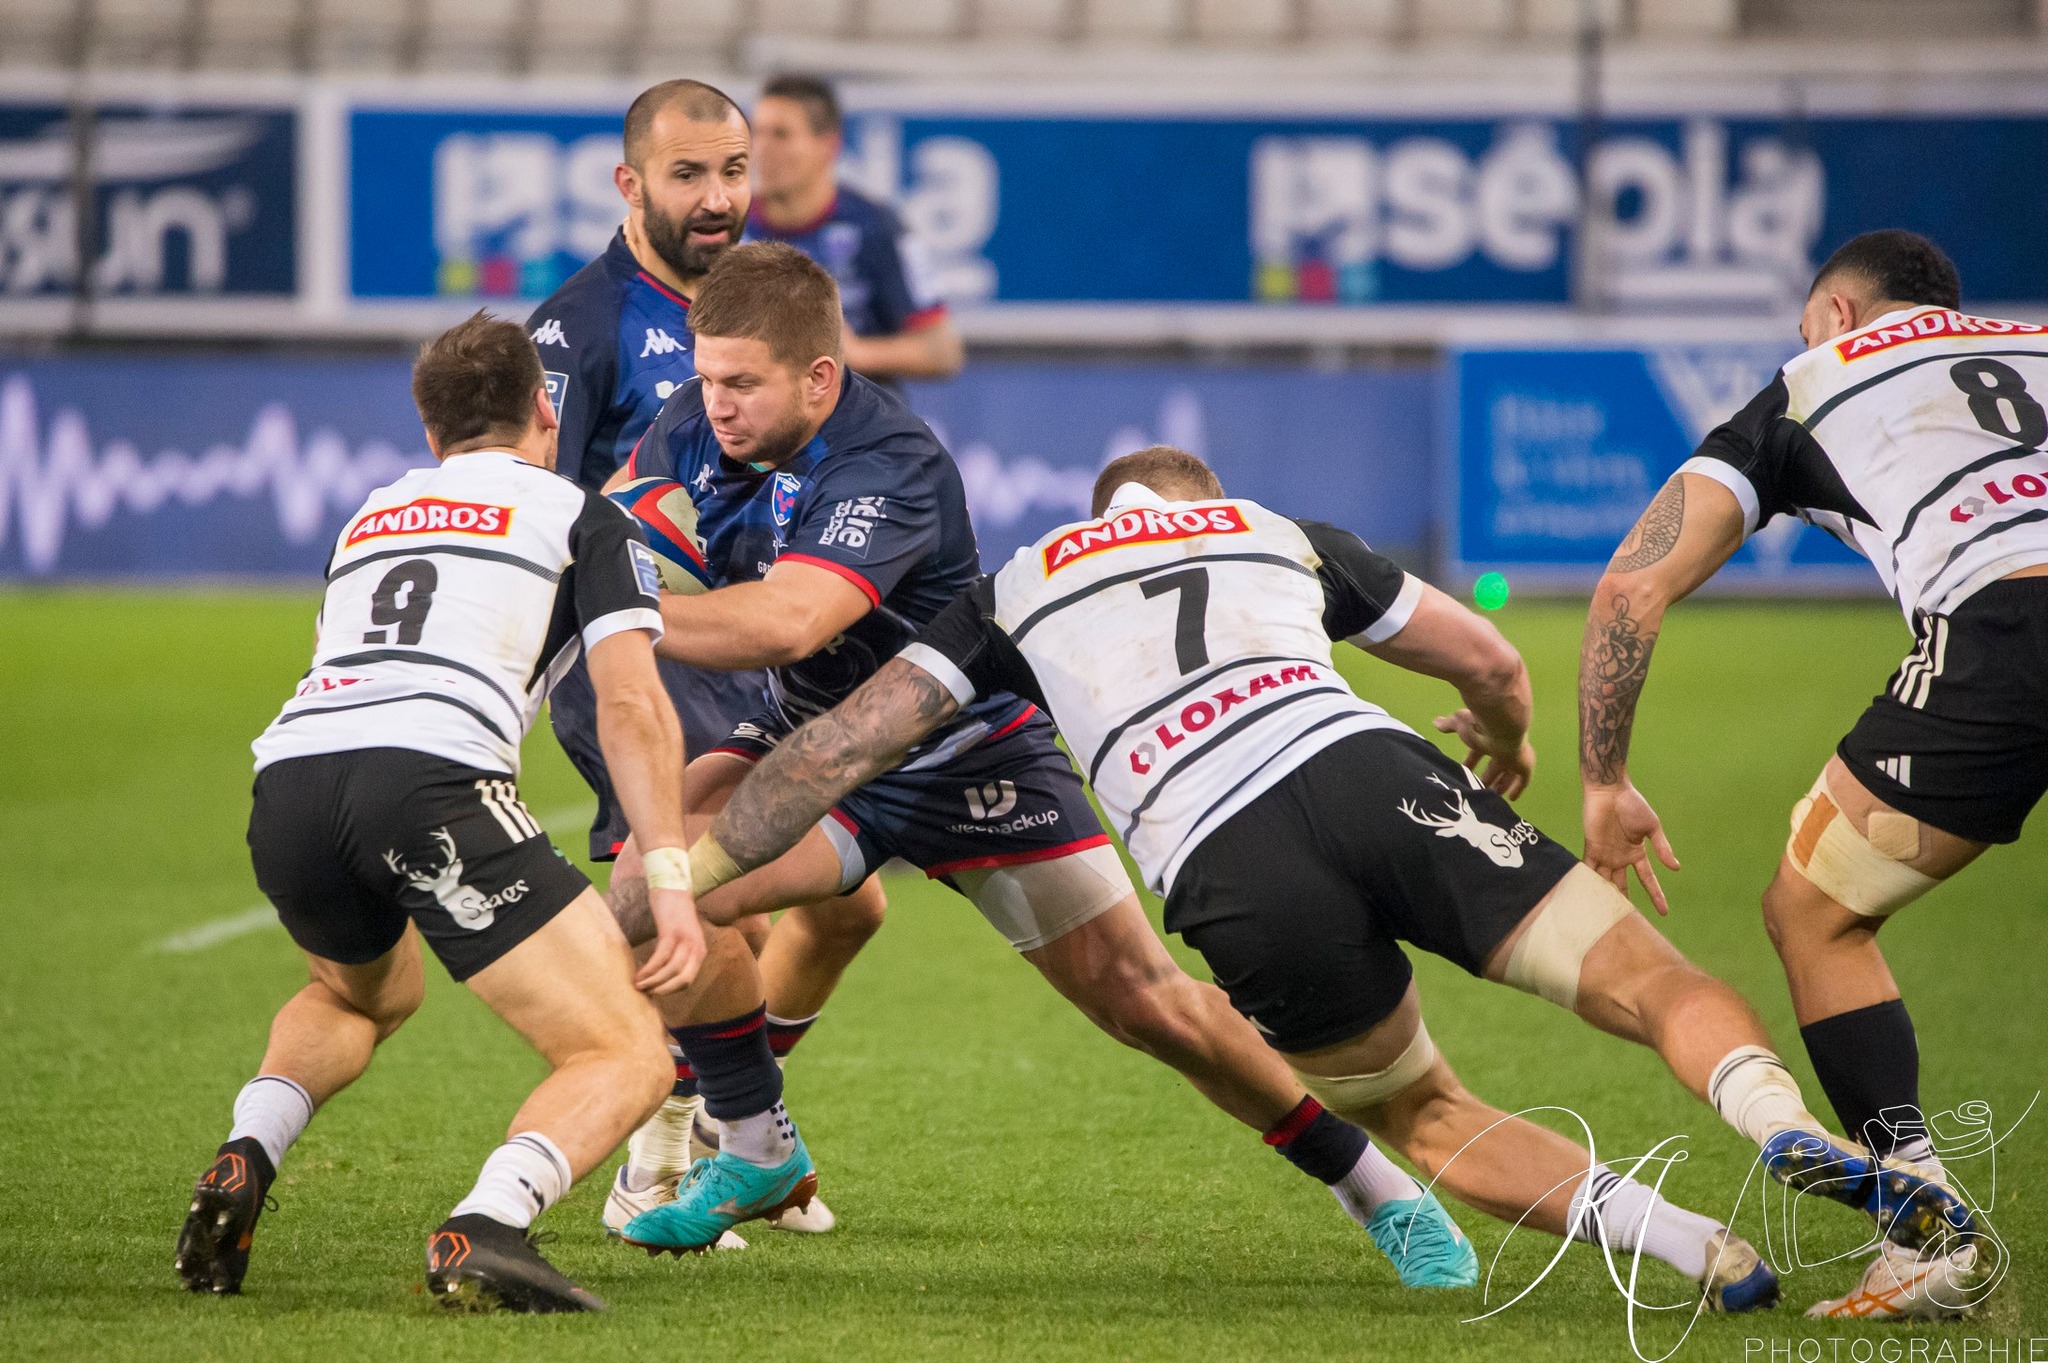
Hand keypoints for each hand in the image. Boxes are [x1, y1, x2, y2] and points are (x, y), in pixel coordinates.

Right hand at [634, 884, 705, 994]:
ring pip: (671, 971)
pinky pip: (661, 957)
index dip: (670, 990)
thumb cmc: (674, 914)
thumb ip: (679, 954)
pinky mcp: (672, 932)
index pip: (688, 980)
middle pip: (683, 980)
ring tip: (638, 986)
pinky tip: (639, 974)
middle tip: (646, 994)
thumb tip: (663, 976)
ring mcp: (685, 940)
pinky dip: (649, 969)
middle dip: (663, 990)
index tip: (654, 993)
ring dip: (653, 982)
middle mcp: (696, 947)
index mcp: (700, 951)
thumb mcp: (682, 937)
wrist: (672, 887)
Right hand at [1433, 709, 1534, 798]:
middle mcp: (1502, 747)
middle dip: (1488, 776)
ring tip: (1491, 796)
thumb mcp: (1460, 723)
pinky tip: (1511, 798)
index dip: (1471, 760)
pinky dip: (1517, 788)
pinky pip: (1523, 781)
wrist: (1502, 726)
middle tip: (1480, 788)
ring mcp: (1514, 757)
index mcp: (1487, 736)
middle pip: (1495, 765)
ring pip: (1508, 774)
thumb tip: (1436, 722)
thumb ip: (1449, 724)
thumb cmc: (1479, 725)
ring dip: (1500, 785)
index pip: (1479, 750)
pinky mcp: (1524, 766)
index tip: (1465, 770)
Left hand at [1582, 782, 1680, 913]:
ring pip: (1605, 881)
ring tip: (1605, 917)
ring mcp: (1605, 855)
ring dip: (1605, 896)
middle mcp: (1620, 858)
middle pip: (1623, 885)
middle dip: (1625, 902)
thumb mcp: (1652, 827)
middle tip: (1627, 923)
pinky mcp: (1591, 848)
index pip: (1647, 879)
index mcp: (1637, 853)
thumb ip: (1662, 848)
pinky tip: (1588, 897)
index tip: (1664, 912)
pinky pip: (1589, 868)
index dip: (1656, 895)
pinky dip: (1588, 882)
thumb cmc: (1633, 804)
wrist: (1610, 790)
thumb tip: (1676, 868)